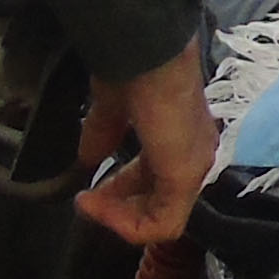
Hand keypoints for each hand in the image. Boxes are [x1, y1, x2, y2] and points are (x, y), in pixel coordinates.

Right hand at [76, 47, 217, 247]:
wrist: (145, 53)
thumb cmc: (132, 69)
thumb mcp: (112, 107)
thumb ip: (103, 135)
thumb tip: (87, 158)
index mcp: (180, 135)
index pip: (155, 180)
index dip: (120, 191)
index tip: (89, 191)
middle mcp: (194, 153)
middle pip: (158, 201)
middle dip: (116, 205)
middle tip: (85, 201)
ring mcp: (193, 166)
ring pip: (161, 216)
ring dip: (118, 216)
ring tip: (87, 204)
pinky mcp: (185, 176)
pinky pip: (163, 222)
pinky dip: (128, 224)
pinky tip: (99, 208)